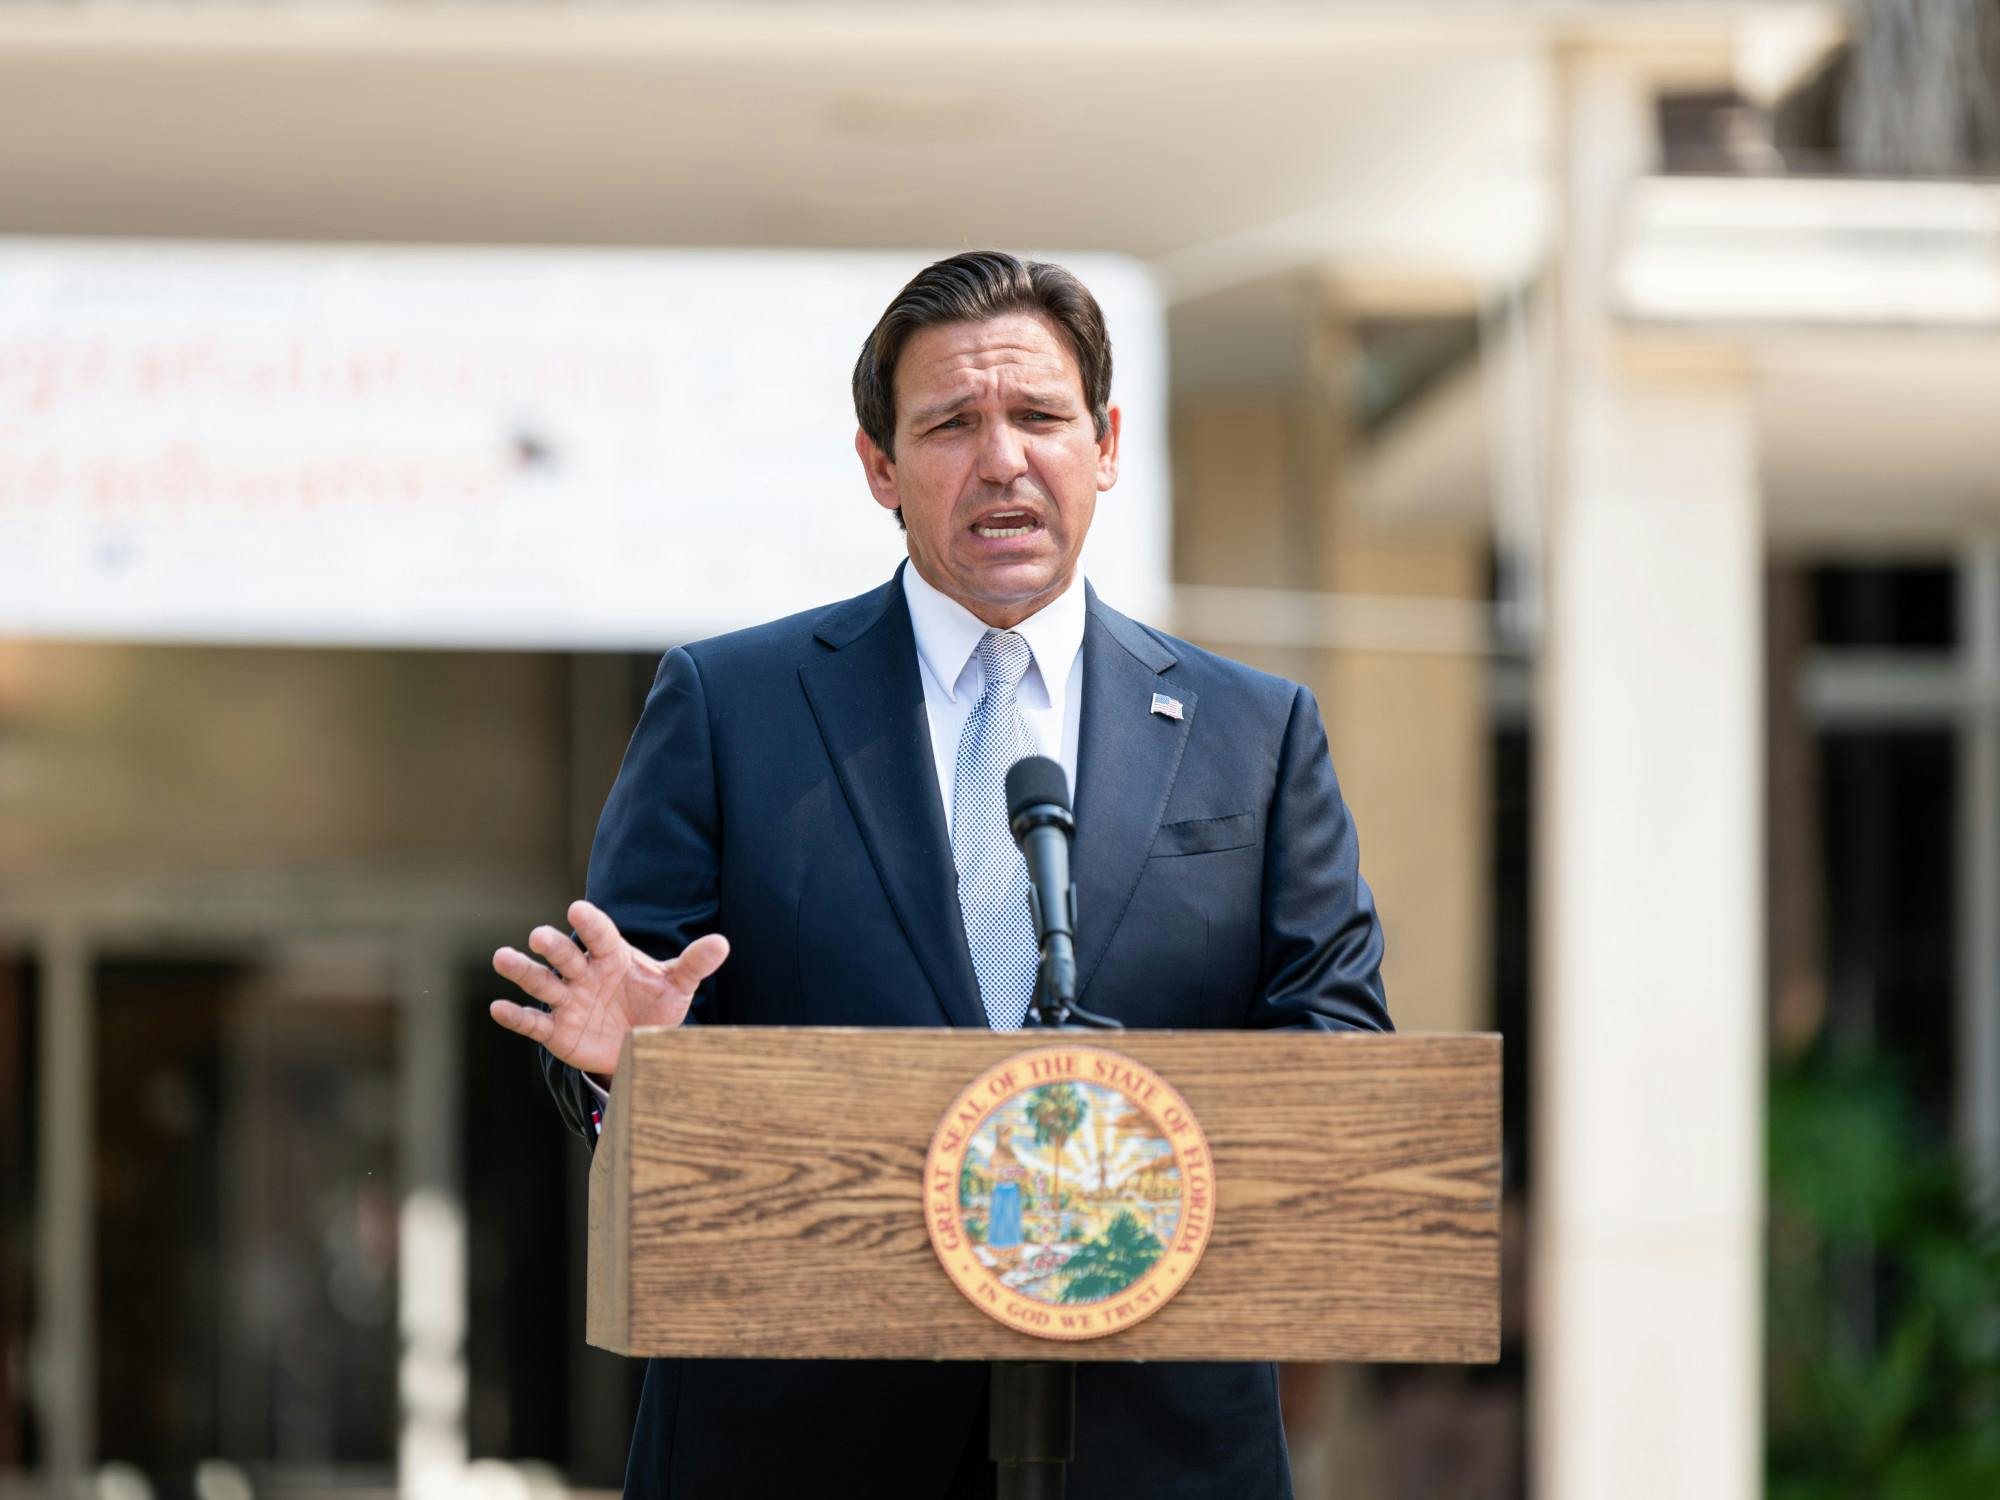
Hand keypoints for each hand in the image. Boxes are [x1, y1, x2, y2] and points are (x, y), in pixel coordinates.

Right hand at [488, 899, 729, 1077]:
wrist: (641, 1045)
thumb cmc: (655, 1005)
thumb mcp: (677, 985)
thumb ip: (694, 964)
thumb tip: (722, 943)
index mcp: (612, 955)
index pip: (600, 934)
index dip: (590, 922)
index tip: (578, 909)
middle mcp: (584, 973)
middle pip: (565, 955)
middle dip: (553, 946)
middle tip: (539, 937)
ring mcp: (568, 1000)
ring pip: (542, 983)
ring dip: (522, 970)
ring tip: (502, 957)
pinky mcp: (556, 1030)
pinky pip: (533, 1022)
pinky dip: (515, 1016)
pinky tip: (498, 1007)